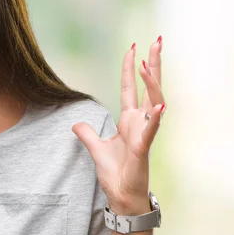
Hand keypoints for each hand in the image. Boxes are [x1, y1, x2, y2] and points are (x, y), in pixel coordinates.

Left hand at [72, 38, 164, 214]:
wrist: (121, 195)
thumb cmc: (115, 172)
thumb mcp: (95, 148)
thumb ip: (87, 134)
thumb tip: (75, 123)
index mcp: (129, 120)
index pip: (130, 88)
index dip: (130, 68)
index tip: (133, 48)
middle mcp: (140, 122)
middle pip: (148, 87)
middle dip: (153, 63)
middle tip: (156, 40)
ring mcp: (144, 134)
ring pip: (154, 102)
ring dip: (151, 83)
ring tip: (148, 63)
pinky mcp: (143, 149)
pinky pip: (151, 131)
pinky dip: (154, 119)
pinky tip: (158, 107)